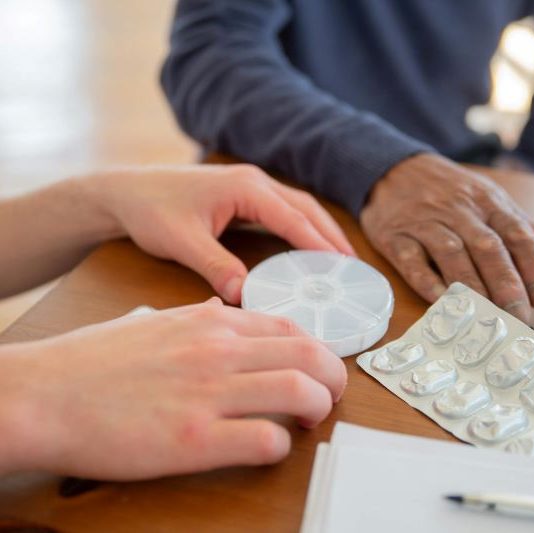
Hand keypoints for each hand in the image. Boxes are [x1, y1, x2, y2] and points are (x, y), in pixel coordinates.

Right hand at [0, 299, 345, 479]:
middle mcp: (217, 350)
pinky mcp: (194, 438)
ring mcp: (208, 392)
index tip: (316, 366)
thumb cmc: (92, 360)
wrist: (43, 394)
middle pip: (309, 353)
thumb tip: (218, 306)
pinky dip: (281, 445)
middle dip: (334, 375)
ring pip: (300, 389)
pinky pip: (266, 439)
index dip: (315, 348)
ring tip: (312, 419)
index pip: (289, 325)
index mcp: (209, 321)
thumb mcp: (149, 320)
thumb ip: (191, 314)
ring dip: (319, 407)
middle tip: (331, 394)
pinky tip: (270, 446)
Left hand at [86, 164, 354, 302]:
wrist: (125, 192)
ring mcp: (248, 186)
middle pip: (305, 207)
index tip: (342, 265)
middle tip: (354, 263)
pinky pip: (282, 211)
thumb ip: (215, 266)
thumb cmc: (150, 209)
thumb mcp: (182, 241)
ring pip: (297, 206)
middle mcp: (252, 182)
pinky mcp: (242, 196)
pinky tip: (307, 246)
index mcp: (244, 188)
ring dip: (320, 229)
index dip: (319, 243)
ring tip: (340, 257)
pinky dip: (301, 228)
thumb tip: (243, 296)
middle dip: (331, 234)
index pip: (292, 218)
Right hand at [360, 154, 533, 321]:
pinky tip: (440, 300)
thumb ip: (519, 223)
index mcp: (486, 201)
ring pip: (451, 254)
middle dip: (505, 283)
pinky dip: (426, 281)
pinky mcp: (395, 237)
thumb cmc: (445, 190)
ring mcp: (424, 223)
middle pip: (487, 247)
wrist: (393, 170)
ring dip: (470, 285)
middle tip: (518, 315)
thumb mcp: (486, 197)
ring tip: (485, 313)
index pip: (516, 233)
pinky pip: (411, 260)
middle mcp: (457, 211)